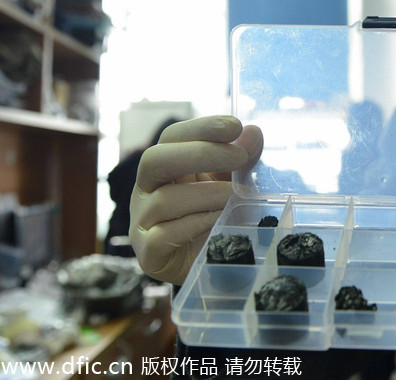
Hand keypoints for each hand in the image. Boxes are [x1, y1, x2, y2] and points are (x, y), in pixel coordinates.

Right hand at [129, 115, 262, 284]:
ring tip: (237, 196)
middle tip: (239, 158)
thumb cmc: (218, 218)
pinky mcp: (148, 254)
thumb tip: (253, 132)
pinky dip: (196, 224)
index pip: (172, 138)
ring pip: (164, 199)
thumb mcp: (232, 185)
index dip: (202, 127)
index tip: (235, 126)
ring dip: (208, 194)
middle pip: (155, 160)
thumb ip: (241, 161)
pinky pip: (164, 234)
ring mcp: (142, 223)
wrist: (213, 268)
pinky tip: (220, 221)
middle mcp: (145, 192)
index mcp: (164, 168)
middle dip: (201, 153)